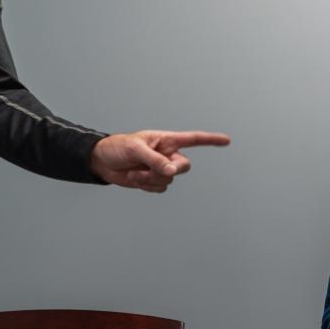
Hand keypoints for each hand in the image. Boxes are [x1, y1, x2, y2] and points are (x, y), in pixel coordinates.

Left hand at [89, 130, 229, 192]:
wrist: (102, 162)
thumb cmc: (118, 148)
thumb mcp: (136, 150)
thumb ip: (155, 160)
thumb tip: (172, 171)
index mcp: (166, 140)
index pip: (193, 139)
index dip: (211, 140)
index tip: (227, 141)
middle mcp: (168, 154)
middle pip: (184, 166)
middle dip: (170, 170)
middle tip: (153, 169)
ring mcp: (161, 169)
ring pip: (169, 180)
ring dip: (151, 179)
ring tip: (135, 172)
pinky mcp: (154, 181)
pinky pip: (160, 188)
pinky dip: (147, 186)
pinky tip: (135, 178)